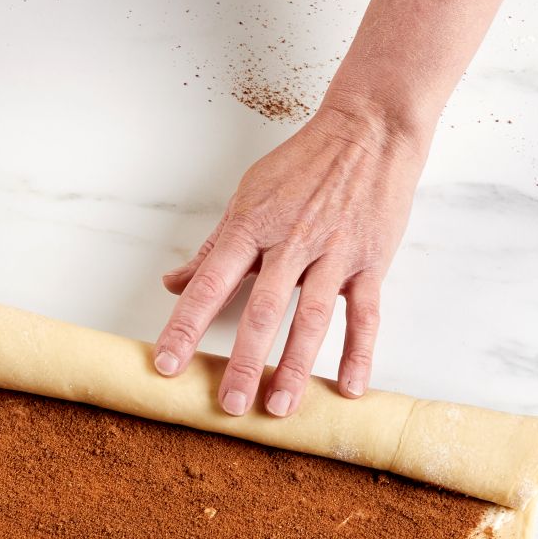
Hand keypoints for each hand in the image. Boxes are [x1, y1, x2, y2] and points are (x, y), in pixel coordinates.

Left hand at [153, 103, 427, 416]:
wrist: (369, 129)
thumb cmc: (302, 164)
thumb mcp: (247, 198)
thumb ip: (213, 247)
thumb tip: (173, 283)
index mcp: (251, 227)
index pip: (208, 285)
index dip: (185, 327)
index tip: (166, 364)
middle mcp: (291, 242)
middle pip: (262, 311)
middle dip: (244, 362)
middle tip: (229, 405)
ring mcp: (333, 253)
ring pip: (312, 318)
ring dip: (296, 367)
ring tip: (279, 408)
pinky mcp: (371, 261)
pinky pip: (365, 313)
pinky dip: (359, 352)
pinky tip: (349, 389)